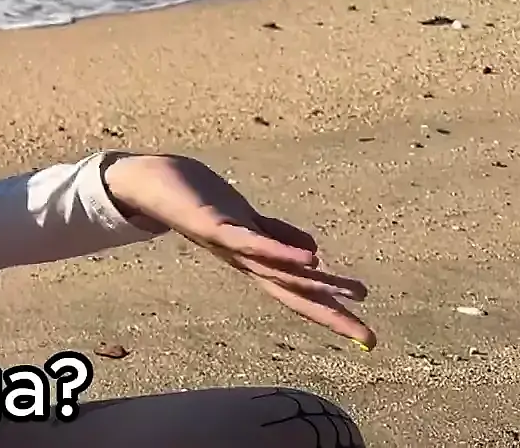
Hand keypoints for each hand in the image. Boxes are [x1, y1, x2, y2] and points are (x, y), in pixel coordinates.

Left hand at [100, 152, 375, 349]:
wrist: (148, 181)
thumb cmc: (196, 199)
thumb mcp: (245, 219)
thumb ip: (277, 235)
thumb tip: (313, 252)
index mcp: (253, 260)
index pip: (296, 292)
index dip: (330, 312)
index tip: (368, 338)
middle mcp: (242, 261)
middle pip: (292, 292)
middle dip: (331, 314)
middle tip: (370, 338)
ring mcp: (227, 245)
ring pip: (277, 270)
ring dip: (316, 281)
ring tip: (354, 291)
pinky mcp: (213, 224)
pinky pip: (251, 240)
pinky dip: (280, 250)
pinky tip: (311, 255)